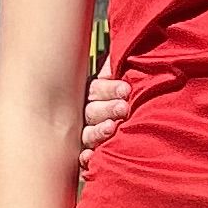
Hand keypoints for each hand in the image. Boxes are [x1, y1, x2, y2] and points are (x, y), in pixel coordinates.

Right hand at [78, 65, 129, 181]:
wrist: (120, 131)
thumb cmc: (122, 95)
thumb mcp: (118, 78)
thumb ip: (117, 66)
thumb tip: (122, 49)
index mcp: (91, 93)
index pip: (97, 89)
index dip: (110, 89)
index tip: (126, 89)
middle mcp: (84, 113)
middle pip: (92, 111)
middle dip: (107, 109)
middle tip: (123, 107)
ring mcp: (82, 135)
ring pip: (87, 133)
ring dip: (98, 131)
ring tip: (112, 128)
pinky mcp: (84, 155)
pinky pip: (81, 158)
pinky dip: (85, 157)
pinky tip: (89, 156)